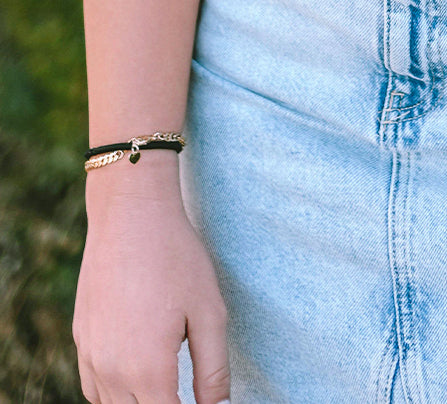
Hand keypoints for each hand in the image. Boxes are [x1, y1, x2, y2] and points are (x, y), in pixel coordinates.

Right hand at [74, 158, 229, 403]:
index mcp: (147, 372)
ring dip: (138, 403)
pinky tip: (135, 380)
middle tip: (188, 389)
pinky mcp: (80, 339)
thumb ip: (214, 371)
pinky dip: (113, 395)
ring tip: (166, 387)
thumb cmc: (175, 258)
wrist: (130, 213)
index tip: (205, 402)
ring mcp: (90, 357)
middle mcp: (111, 372)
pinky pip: (93, 388)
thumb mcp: (209, 313)